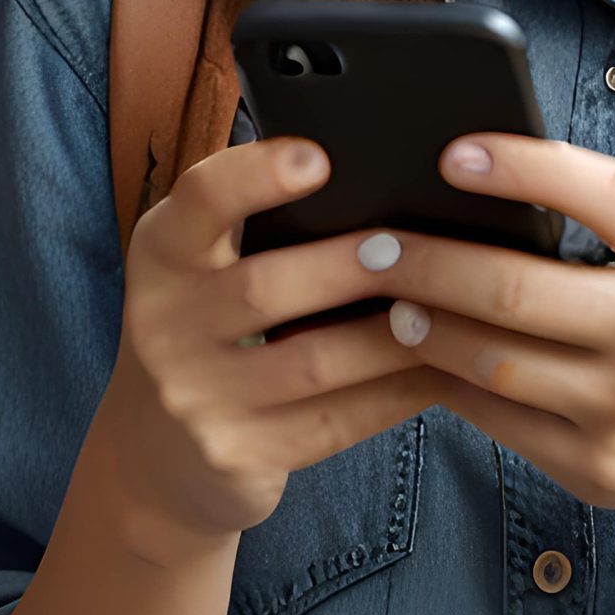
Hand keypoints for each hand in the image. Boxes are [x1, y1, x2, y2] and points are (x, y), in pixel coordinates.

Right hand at [93, 137, 440, 561]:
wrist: (157, 456)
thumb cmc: (212, 331)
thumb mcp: (205, 272)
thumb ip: (265, 229)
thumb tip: (388, 178)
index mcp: (162, 254)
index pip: (198, 200)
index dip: (255, 175)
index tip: (318, 157)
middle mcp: (160, 323)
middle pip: (265, 287)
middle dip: (354, 265)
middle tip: (426, 244)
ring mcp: (193, 397)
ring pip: (314, 360)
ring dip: (395, 334)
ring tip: (456, 306)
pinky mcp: (236, 454)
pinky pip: (335, 420)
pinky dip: (398, 392)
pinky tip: (444, 369)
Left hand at [362, 134, 614, 539]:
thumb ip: (610, 208)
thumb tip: (483, 178)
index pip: (595, 191)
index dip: (516, 166)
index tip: (451, 152)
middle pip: (515, 290)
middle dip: (426, 263)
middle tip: (372, 245)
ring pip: (492, 363)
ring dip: (422, 329)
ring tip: (386, 300)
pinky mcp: (600, 468)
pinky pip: (498, 421)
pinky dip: (449, 385)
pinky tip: (421, 358)